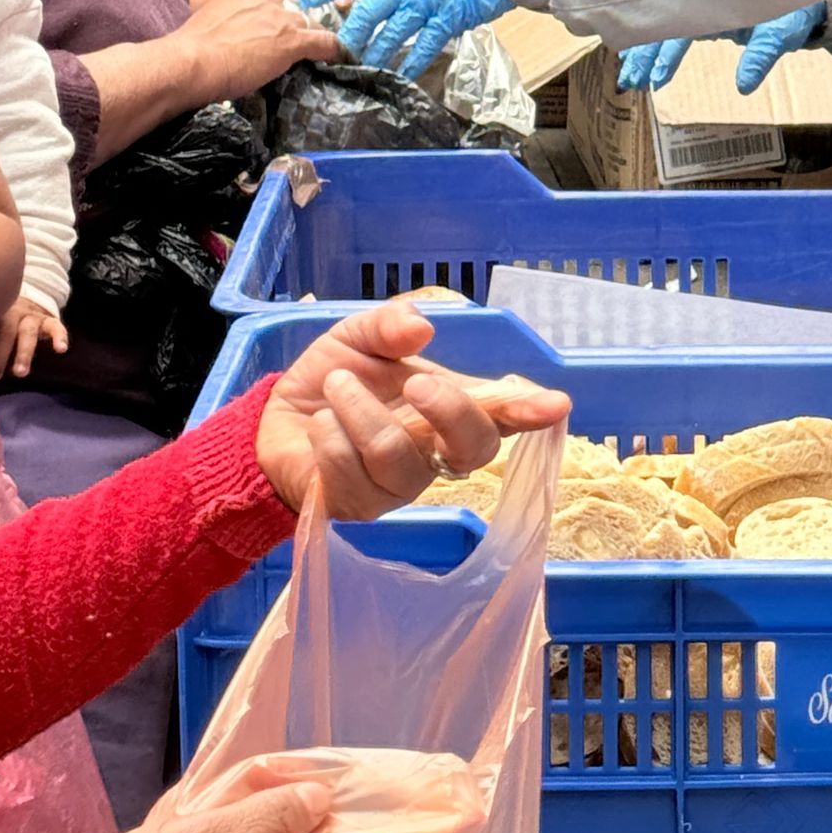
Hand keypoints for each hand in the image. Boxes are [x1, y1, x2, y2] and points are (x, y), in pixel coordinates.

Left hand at [0, 298, 69, 382]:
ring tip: (20, 373)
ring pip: (28, 332)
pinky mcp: (47, 319)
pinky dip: (59, 336)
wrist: (24, 299)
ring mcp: (30, 315)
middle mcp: (11, 312)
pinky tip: (61, 349)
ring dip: (24, 353)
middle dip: (0, 353)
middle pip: (6, 331)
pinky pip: (55, 326)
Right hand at [180, 0, 345, 103]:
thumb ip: (224, 7)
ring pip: (315, 23)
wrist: (189, 61)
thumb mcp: (205, 8)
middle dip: (323, 10)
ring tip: (327, 48)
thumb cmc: (191, 41)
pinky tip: (340, 56)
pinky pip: (324, 43)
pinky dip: (335, 50)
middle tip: (335, 19)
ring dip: (322, 34)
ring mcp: (281, 18)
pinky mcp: (289, 41)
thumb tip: (227, 20)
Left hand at [256, 299, 568, 514]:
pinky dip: (328, 435)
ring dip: (360, 411)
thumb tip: (423, 325)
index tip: (556, 403)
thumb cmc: (334, 381)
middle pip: (473, 451)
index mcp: (448, 406)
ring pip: (399, 457)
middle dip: (450, 413)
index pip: (501, 412)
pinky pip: (351, 473)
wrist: (275, 423)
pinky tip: (318, 425)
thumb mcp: (359, 336)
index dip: (531, 410)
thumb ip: (389, 324)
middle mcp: (435, 451)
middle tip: (416, 383)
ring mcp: (400, 486)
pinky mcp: (360, 508)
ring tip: (335, 387)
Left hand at [299, 0, 509, 77]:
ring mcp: (427, 3)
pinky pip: (424, 46)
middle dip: (347, 35)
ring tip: (362, 69)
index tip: (302, 1)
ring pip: (391, 34)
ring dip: (375, 54)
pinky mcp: (448, 20)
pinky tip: (401, 75)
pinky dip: (412, 63)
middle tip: (332, 52)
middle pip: (366, 13)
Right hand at [618, 5, 825, 96]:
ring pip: (664, 26)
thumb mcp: (783, 31)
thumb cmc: (798, 10)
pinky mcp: (707, 16)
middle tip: (629, 82)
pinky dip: (657, 46)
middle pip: (663, 23)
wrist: (810, 0)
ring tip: (629, 78)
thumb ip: (762, 54)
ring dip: (645, 52)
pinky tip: (644, 63)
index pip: (679, 23)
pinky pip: (675, 29)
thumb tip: (743, 86)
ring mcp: (703, 7)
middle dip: (643, 52)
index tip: (654, 77)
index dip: (663, 50)